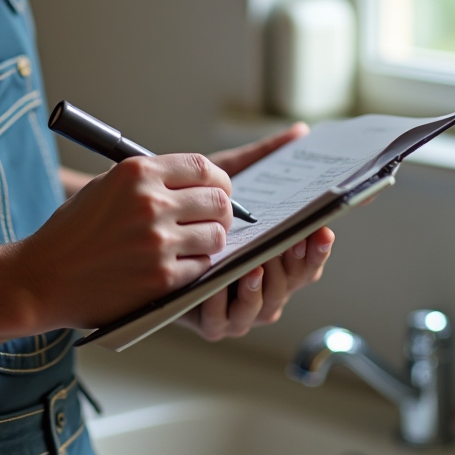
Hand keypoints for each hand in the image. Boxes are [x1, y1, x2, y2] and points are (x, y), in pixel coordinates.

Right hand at [6, 152, 233, 332]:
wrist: (43, 277)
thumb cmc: (72, 232)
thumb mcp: (105, 187)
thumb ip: (148, 179)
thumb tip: (196, 181)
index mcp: (136, 172)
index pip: (203, 167)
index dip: (219, 181)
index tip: (219, 191)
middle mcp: (150, 202)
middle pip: (219, 201)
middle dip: (222, 212)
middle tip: (213, 221)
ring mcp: (157, 242)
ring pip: (216, 236)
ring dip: (211, 241)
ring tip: (194, 245)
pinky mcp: (160, 278)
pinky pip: (202, 267)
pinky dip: (195, 267)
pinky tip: (176, 266)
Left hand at [184, 121, 331, 339]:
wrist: (132, 231)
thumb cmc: (187, 202)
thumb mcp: (226, 176)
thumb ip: (262, 157)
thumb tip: (301, 131)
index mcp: (272, 256)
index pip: (306, 258)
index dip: (317, 248)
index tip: (322, 230)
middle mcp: (259, 285)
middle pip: (290, 286)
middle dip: (295, 268)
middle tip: (293, 246)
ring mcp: (234, 307)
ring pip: (260, 310)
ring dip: (260, 290)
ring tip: (255, 266)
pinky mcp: (204, 320)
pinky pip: (220, 322)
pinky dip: (223, 306)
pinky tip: (219, 286)